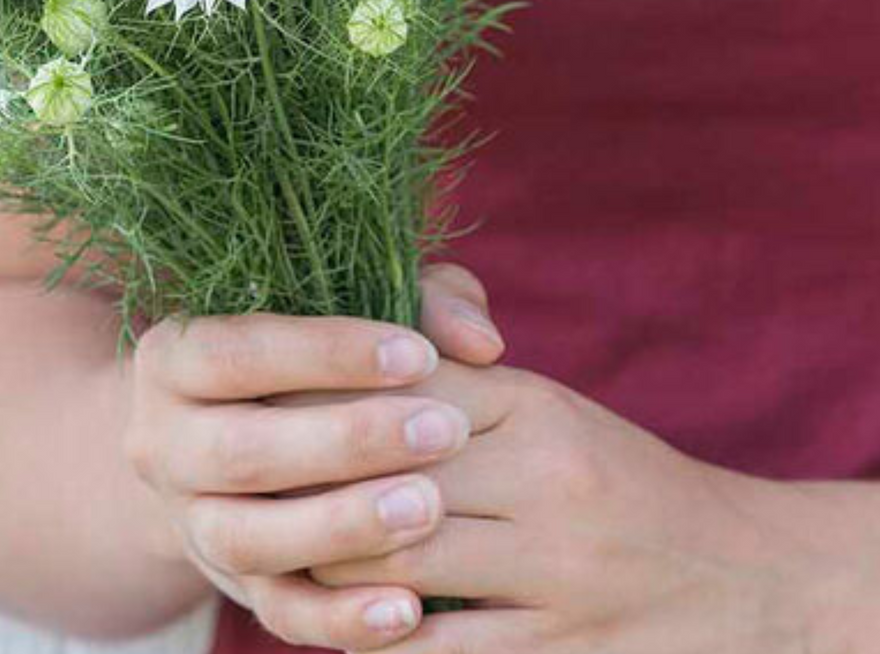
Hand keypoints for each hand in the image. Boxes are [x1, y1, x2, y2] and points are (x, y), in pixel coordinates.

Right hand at [123, 265, 505, 649]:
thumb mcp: (345, 303)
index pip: (237, 352)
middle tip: (444, 431)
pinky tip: (409, 607)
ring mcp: (189, 521)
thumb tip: (480, 342)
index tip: (419, 355)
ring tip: (428, 508)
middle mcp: (162, 441)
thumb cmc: (307, 352)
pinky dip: (340, 617)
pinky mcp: (229, 585)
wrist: (223, 433)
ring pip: (247, 540)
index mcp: (173, 357)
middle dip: (347, 442)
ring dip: (340, 528)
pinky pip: (278, 613)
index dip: (326, 354)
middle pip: (239, 451)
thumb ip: (416, 300)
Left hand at [312, 359, 872, 651]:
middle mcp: (545, 482)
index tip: (262, 406)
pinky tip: (343, 623)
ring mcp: (557, 574)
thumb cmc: (611, 476)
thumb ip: (451, 379)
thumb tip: (349, 364)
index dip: (319, 399)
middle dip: (308, 485)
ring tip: (284, 553)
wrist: (739, 574)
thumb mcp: (542, 407)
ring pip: (399, 567)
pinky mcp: (561, 651)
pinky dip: (379, 638)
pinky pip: (442, 652)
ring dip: (329, 565)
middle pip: (384, 476)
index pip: (396, 390)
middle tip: (251, 486)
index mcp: (533, 406)